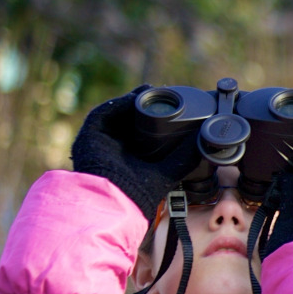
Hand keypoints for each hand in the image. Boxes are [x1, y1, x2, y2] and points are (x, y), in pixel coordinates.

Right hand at [70, 86, 202, 220]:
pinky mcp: (89, 136)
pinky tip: (134, 98)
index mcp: (131, 157)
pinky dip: (118, 104)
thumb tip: (203, 142)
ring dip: (132, 101)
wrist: (116, 202)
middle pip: (128, 120)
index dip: (155, 119)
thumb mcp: (167, 171)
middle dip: (143, 106)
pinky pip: (102, 113)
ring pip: (116, 114)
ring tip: (150, 91)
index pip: (142, 132)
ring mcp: (101, 141)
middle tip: (162, 94)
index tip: (172, 108)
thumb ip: (184, 158)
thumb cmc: (139, 195)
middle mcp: (114, 148)